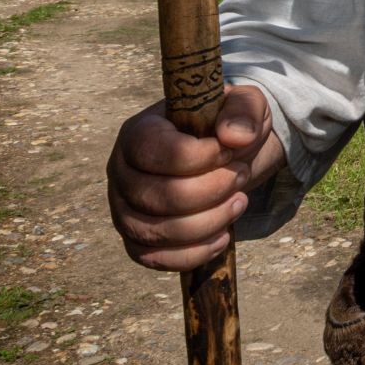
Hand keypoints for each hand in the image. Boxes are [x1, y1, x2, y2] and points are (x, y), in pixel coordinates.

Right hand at [106, 84, 274, 270]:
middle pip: (159, 196)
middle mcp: (121, 172)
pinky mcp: (137, 241)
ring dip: (209, 221)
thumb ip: (242, 111)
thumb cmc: (227, 127)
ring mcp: (124, 209)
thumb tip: (234, 137)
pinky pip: (155, 259)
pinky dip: (195, 253)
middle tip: (241, 174)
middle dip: (212, 190)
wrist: (227, 156)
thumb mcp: (244, 105)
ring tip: (239, 201)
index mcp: (138, 132)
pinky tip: (224, 235)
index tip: (230, 150)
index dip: (199, 157)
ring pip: (157, 231)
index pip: (154, 151)